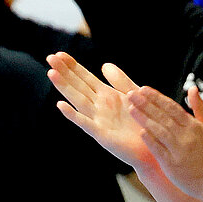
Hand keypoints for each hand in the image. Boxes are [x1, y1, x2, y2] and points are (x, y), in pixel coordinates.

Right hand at [48, 52, 160, 173]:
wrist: (153, 148)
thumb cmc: (143, 124)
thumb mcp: (133, 96)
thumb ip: (119, 81)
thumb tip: (104, 65)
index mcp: (106, 96)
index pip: (85, 78)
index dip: (72, 66)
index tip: (59, 53)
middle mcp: (99, 107)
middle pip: (78, 86)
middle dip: (64, 72)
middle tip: (49, 57)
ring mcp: (98, 120)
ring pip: (78, 100)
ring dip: (65, 87)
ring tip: (52, 73)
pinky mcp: (102, 135)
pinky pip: (85, 123)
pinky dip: (73, 115)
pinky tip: (61, 105)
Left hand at [125, 83, 202, 200]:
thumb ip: (200, 107)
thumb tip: (192, 88)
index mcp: (194, 126)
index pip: (172, 107)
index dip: (157, 97)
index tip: (143, 89)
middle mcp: (186, 136)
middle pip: (163, 116)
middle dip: (146, 104)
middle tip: (131, 93)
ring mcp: (179, 151)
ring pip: (159, 131)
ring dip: (144, 119)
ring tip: (131, 108)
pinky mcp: (172, 165)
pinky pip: (159, 150)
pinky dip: (150, 140)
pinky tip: (140, 132)